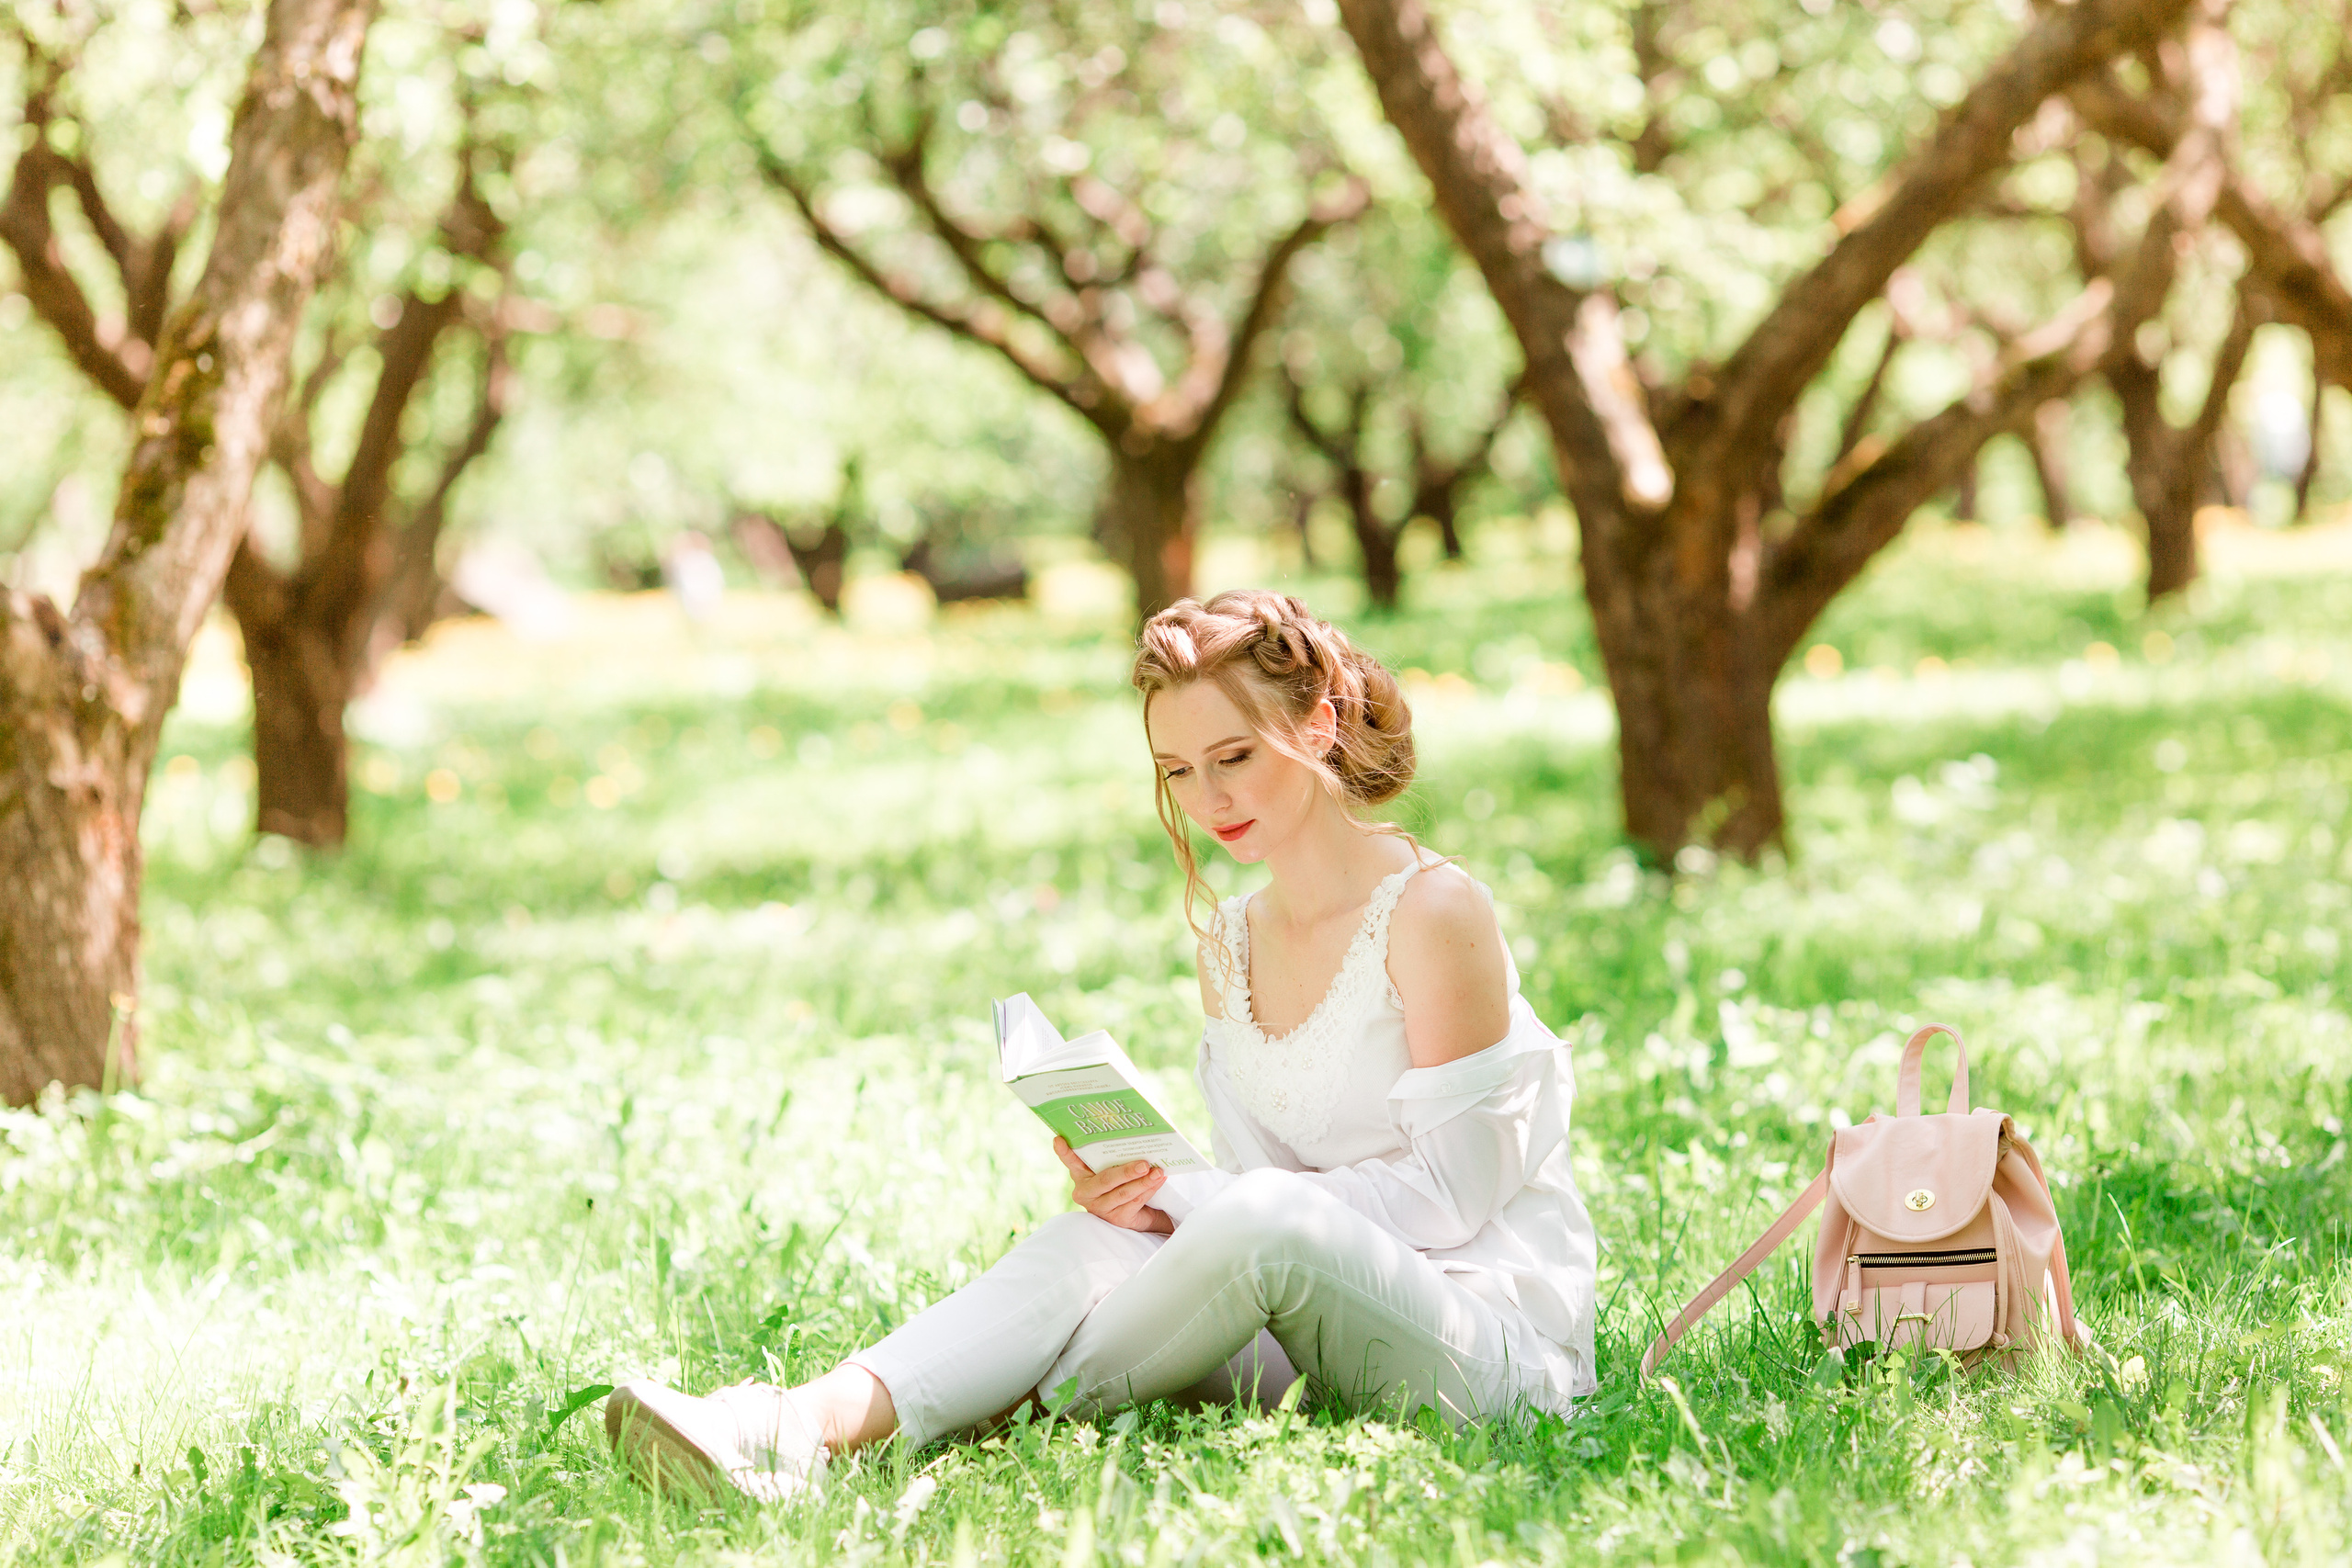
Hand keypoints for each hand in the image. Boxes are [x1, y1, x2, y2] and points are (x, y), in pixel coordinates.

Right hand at [1054, 1138, 1173, 1233]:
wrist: (1140, 1210)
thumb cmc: (1124, 1180)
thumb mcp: (1115, 1166)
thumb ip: (1115, 1154)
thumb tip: (1134, 1133)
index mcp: (1081, 1175)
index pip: (1071, 1161)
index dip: (1065, 1152)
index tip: (1058, 1139)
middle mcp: (1086, 1193)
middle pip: (1105, 1180)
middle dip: (1127, 1172)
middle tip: (1144, 1164)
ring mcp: (1100, 1208)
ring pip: (1123, 1193)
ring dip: (1143, 1182)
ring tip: (1158, 1172)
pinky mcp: (1116, 1219)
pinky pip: (1134, 1203)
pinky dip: (1148, 1190)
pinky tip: (1158, 1181)